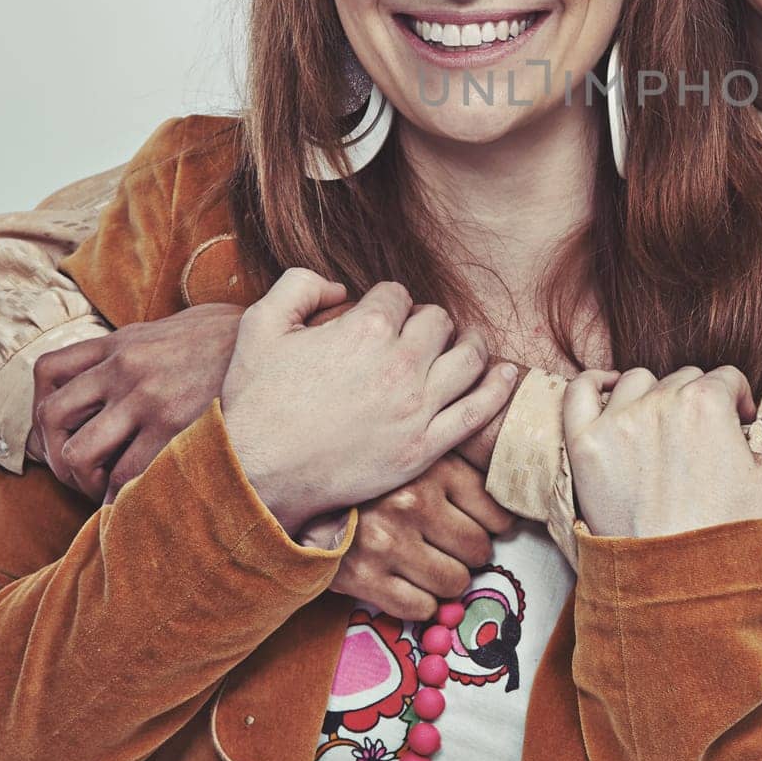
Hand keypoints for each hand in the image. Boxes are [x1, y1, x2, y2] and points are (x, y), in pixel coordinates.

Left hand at [29, 304, 243, 500]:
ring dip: (85, 481)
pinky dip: (121, 498)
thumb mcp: (186, 322)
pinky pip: (125, 477)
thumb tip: (134, 359)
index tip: (61, 434)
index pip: (50, 371)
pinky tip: (138, 501)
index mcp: (125, 341)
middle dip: (57, 455)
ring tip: (108, 491)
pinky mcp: (174, 429)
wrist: (282, 343)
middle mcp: (126, 367)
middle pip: (52, 417)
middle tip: (81, 474)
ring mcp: (147, 398)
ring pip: (78, 453)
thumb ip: (151, 340)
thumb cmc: (238, 339)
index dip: (43, 410)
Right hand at [221, 270, 517, 535]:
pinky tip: (506, 373)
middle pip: (437, 321)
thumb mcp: (260, 325)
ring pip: (469, 357)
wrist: (255, 474)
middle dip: (425, 321)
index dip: (386, 302)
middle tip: (414, 335)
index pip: (397, 295)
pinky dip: (498, 388)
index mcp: (364, 328)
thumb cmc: (255, 401)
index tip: (377, 316)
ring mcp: (416, 407)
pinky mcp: (423, 448)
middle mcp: (399, 363)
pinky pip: (477, 412)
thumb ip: (298, 286)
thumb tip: (338, 286)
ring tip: (464, 343)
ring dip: (469, 343)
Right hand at [300, 453, 517, 619]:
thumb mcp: (418, 451)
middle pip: (479, 551)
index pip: (496, 514)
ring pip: (454, 583)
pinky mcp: (363, 577)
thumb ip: (461, 462)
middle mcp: (412, 503)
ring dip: (448, 580)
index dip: (494, 526)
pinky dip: (421, 603)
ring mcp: (387, 542)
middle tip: (451, 545)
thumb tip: (514, 500)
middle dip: (470, 554)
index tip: (481, 526)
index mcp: (433, 467)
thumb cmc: (371, 474)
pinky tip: (407, 582)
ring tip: (429, 563)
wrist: (296, 491)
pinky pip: (420, 609)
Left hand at [563, 366, 761, 538]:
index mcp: (708, 401)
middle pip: (683, 379)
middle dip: (698, 402)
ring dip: (654, 396)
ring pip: (639, 382)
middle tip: (701, 442)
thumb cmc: (733, 533)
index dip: (737, 402)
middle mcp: (661, 401)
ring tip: (662, 429)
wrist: (678, 580)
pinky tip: (608, 389)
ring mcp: (618, 420)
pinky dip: (593, 384)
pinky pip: (581, 392)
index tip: (737, 427)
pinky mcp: (586, 443)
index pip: (726, 379)